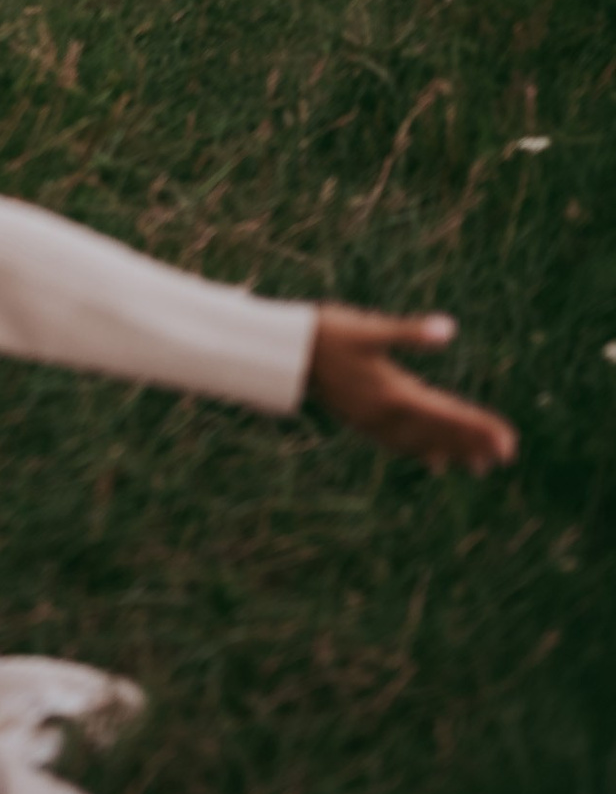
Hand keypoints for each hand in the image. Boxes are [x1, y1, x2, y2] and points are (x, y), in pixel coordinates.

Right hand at [308, 306, 515, 473]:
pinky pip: (398, 442)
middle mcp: (385, 413)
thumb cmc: (327, 333)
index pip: (447, 414)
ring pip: (420, 442)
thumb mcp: (370, 329)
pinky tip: (434, 458)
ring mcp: (372, 420)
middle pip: (438, 433)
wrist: (284, 352)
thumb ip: (409, 333)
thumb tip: (447, 329)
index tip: (508, 441)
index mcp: (393, 393)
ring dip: (451, 450)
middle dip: (472, 443)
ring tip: (480, 465)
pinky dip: (420, 450)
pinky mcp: (361, 420)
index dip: (479, 427)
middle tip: (507, 455)